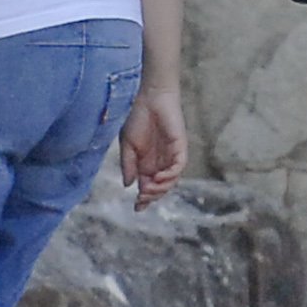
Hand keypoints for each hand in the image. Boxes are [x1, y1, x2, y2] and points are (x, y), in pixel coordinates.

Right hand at [116, 81, 188, 205]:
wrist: (149, 98)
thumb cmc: (137, 118)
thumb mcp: (127, 146)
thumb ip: (128, 165)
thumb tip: (129, 185)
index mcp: (147, 163)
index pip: (148, 186)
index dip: (144, 198)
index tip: (137, 208)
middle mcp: (161, 162)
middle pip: (161, 187)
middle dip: (152, 196)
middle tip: (142, 199)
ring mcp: (171, 155)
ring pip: (171, 180)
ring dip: (161, 188)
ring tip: (149, 189)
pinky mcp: (180, 146)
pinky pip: (179, 166)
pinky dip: (171, 175)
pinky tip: (159, 178)